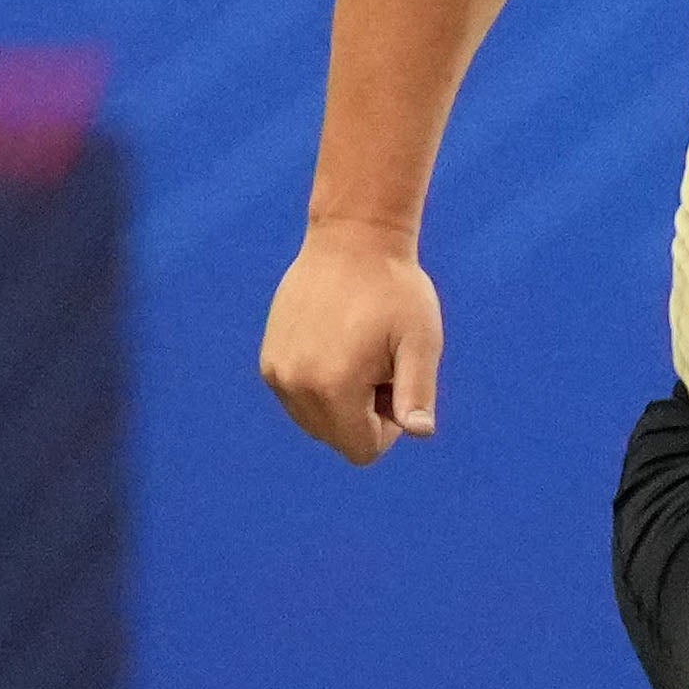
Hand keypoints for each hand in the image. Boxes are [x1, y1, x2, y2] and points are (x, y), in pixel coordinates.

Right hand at [261, 225, 442, 464]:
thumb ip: (417, 393)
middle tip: (378, 364)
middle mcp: (296, 386)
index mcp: (334, 387)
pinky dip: (319, 385)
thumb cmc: (395, 289)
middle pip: (335, 439)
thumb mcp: (419, 341)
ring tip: (357, 352)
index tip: (396, 382)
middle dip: (362, 415)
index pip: (362, 450)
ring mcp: (276, 373)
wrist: (352, 238)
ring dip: (339, 402)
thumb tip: (420, 432)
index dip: (388, 428)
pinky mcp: (268, 359)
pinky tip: (337, 344)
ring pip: (314, 422)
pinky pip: (297, 399)